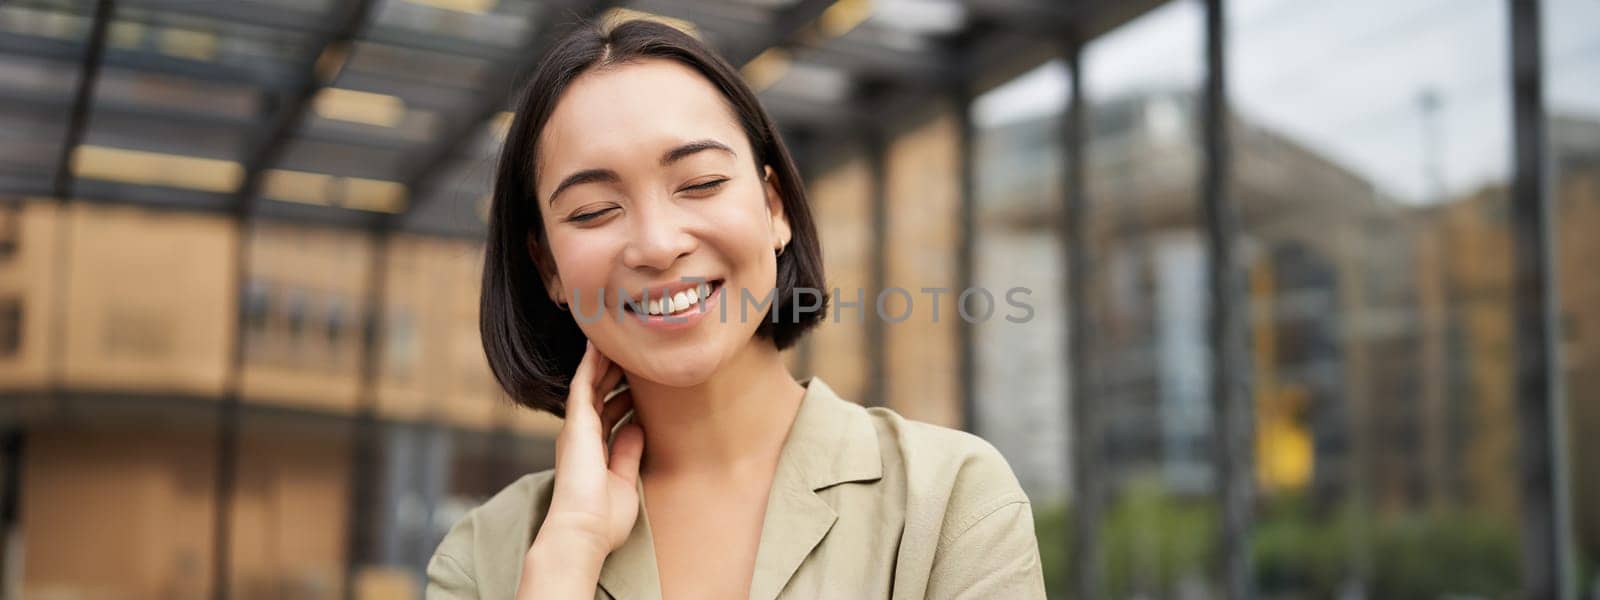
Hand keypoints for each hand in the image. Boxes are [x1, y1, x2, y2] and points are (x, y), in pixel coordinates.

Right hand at [538, 340, 644, 556]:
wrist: (583, 531)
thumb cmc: (604, 518)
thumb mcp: (625, 481)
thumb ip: (628, 453)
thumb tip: (636, 427)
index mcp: (593, 453)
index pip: (608, 418)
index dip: (623, 400)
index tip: (639, 387)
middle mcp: (582, 438)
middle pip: (599, 398)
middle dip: (614, 377)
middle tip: (632, 356)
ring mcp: (578, 429)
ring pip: (591, 385)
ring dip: (604, 364)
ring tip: (618, 341)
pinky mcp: (576, 423)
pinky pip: (583, 384)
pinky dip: (590, 363)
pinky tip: (598, 344)